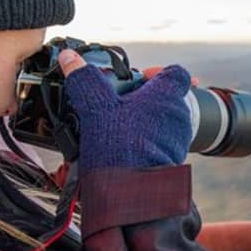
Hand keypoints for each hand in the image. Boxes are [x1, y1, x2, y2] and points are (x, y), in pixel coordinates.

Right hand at [58, 49, 192, 172]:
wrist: (133, 191)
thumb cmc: (122, 147)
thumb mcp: (96, 108)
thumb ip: (84, 80)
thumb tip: (71, 59)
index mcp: (167, 95)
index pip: (176, 73)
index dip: (159, 71)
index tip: (141, 76)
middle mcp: (179, 115)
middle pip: (166, 97)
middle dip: (144, 98)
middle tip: (119, 103)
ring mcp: (178, 139)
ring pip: (163, 121)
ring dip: (144, 121)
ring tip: (116, 127)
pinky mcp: (172, 158)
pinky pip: (160, 142)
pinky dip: (144, 141)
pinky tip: (122, 147)